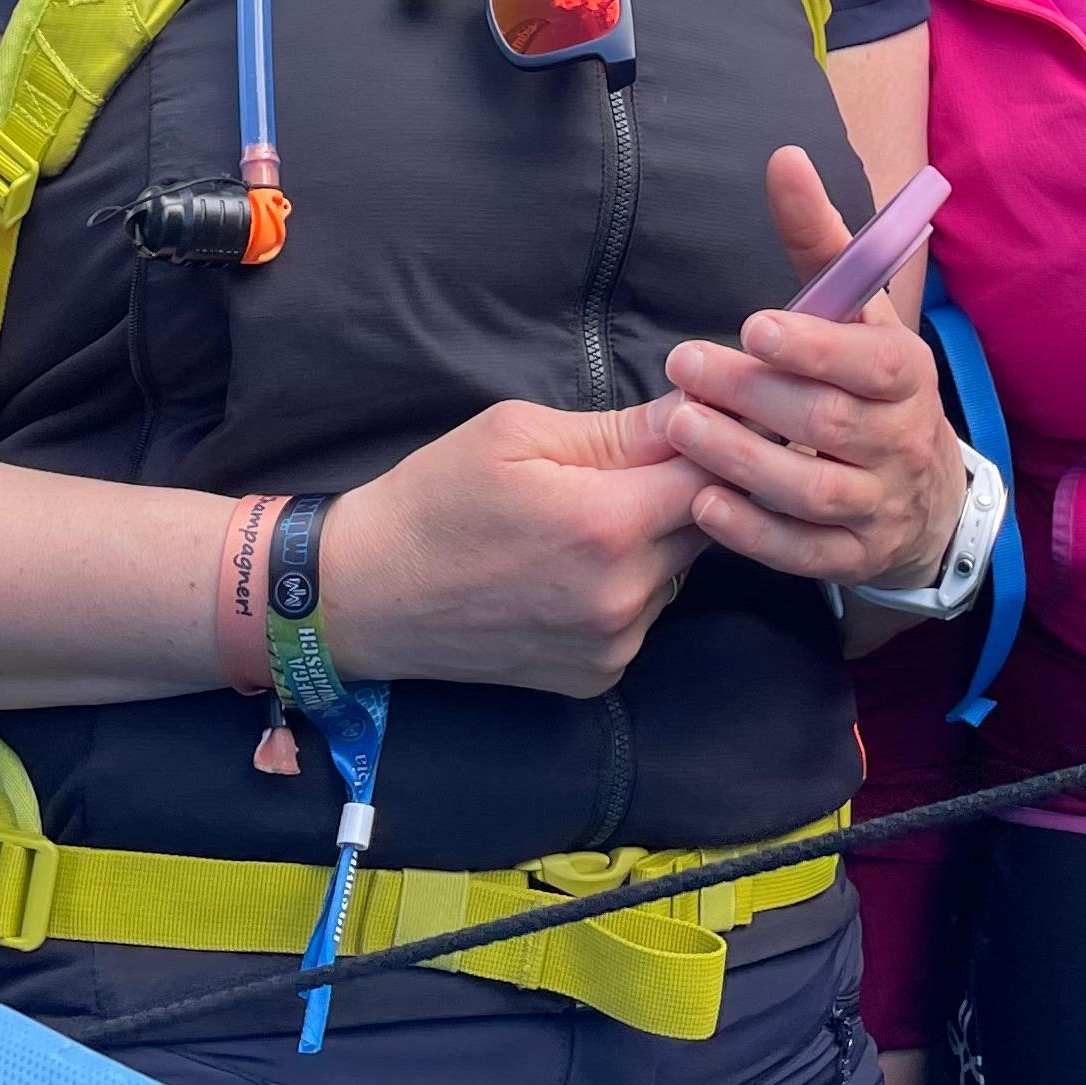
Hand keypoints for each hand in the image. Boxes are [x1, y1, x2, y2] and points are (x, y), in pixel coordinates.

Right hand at [325, 397, 710, 696]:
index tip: (708, 417)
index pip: (716, 474)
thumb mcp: (517, 433)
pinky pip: (645, 614)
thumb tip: (700, 407)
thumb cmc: (434, 499)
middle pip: (708, 524)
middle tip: (644, 456)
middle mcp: (622, 598)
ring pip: (678, 571)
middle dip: (688, 485)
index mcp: (606, 526)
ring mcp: (612, 646)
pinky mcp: (598, 677)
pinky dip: (630, 584)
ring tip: (594, 511)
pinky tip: (575, 564)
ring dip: (659, 537)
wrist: (366, 595)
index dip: (719, 439)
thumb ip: (621, 428)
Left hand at [660, 147, 961, 590]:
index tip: (752, 326)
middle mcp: (902, 441)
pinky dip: (753, 531)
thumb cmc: (870, 381)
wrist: (925, 492)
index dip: (814, 347)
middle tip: (683, 366)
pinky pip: (804, 552)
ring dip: (743, 460)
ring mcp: (879, 504)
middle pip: (828, 422)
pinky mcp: (854, 556)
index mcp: (906, 373)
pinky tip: (703, 502)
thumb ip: (819, 240)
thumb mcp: (858, 311)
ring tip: (680, 427)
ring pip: (813, 489)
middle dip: (753, 395)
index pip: (872, 363)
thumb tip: (783, 157)